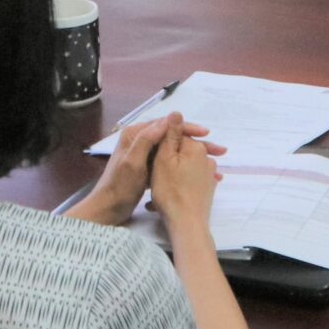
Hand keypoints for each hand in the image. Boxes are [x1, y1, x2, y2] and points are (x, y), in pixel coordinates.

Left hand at [67, 116, 224, 226]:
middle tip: (219, 150)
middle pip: (173, 137)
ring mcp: (145, 155)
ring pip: (175, 150)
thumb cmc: (120, 186)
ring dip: (194, 156)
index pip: (167, 125)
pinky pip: (171, 163)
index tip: (207, 133)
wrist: (108, 209)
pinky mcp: (148, 168)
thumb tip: (167, 119)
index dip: (188, 128)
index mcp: (136, 134)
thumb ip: (147, 140)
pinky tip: (201, 175)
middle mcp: (140, 140)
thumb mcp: (133, 162)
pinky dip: (186, 167)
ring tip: (215, 164)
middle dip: (197, 143)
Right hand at [146, 116, 222, 240]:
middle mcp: (206, 159)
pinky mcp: (207, 189)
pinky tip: (165, 195)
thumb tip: (176, 112)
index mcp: (195, 148)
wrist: (187, 224)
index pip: (177, 135)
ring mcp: (208, 175)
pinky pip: (189, 180)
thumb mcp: (163, 160)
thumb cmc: (171, 191)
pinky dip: (178, 184)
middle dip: (167, 158)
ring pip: (184, 167)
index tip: (149, 151)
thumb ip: (170, 135)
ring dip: (171, 173)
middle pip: (181, 151)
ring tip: (156, 186)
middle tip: (150, 170)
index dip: (161, 141)